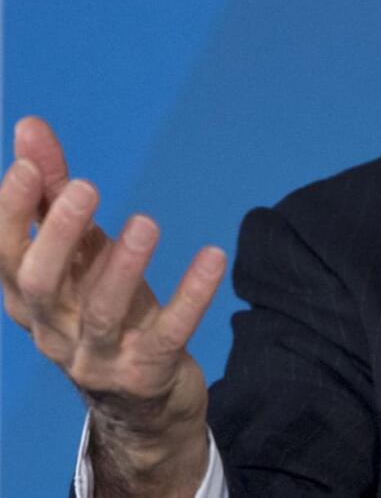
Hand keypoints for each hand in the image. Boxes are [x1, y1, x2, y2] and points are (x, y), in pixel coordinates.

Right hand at [0, 117, 225, 491]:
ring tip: (146, 222)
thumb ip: (53, 191)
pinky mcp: (146, 371)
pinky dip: (191, 296)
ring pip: (102, 312)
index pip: (6, 255)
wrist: (141, 401)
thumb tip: (29, 127)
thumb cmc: (100, 307)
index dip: (10, 212)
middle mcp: (54, 330)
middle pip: (42, 285)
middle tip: (86, 188)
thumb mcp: (78, 251)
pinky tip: (213, 257)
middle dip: (59, 235)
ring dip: (122, 266)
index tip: (24, 166)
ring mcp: (98, 356)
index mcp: (32, 297)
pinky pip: (168, 334)